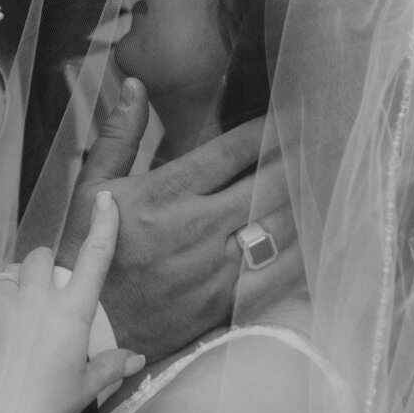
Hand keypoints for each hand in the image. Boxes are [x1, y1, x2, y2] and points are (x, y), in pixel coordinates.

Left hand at [0, 195, 143, 412]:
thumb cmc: (45, 408)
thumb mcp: (84, 389)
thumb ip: (111, 366)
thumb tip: (137, 358)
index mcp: (72, 311)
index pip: (94, 256)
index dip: (103, 224)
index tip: (105, 200)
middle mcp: (38, 295)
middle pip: (43, 258)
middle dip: (45, 270)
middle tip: (41, 298)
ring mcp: (1, 300)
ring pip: (10, 269)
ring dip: (15, 281)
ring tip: (12, 310)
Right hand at [58, 79, 295, 361]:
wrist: (90, 328)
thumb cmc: (89, 253)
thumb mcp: (92, 188)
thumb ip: (120, 135)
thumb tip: (134, 85)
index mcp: (165, 194)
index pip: (232, 151)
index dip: (268, 130)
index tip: (291, 117)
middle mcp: (196, 227)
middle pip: (268, 184)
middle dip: (298, 159)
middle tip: (321, 142)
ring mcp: (216, 267)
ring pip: (280, 226)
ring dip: (306, 200)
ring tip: (324, 180)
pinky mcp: (227, 302)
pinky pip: (279, 273)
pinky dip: (302, 250)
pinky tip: (316, 233)